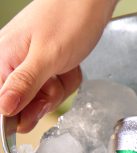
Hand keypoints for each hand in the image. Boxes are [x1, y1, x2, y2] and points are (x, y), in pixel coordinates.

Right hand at [0, 0, 116, 132]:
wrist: (89, 1)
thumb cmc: (67, 19)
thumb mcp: (46, 56)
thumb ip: (24, 84)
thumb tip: (4, 108)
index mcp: (2, 60)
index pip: (2, 103)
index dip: (16, 115)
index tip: (31, 118)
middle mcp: (11, 63)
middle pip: (24, 104)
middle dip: (45, 99)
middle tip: (54, 84)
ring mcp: (30, 64)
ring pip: (44, 96)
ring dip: (60, 88)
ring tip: (65, 69)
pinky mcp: (46, 65)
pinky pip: (56, 86)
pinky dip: (68, 79)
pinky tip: (71, 66)